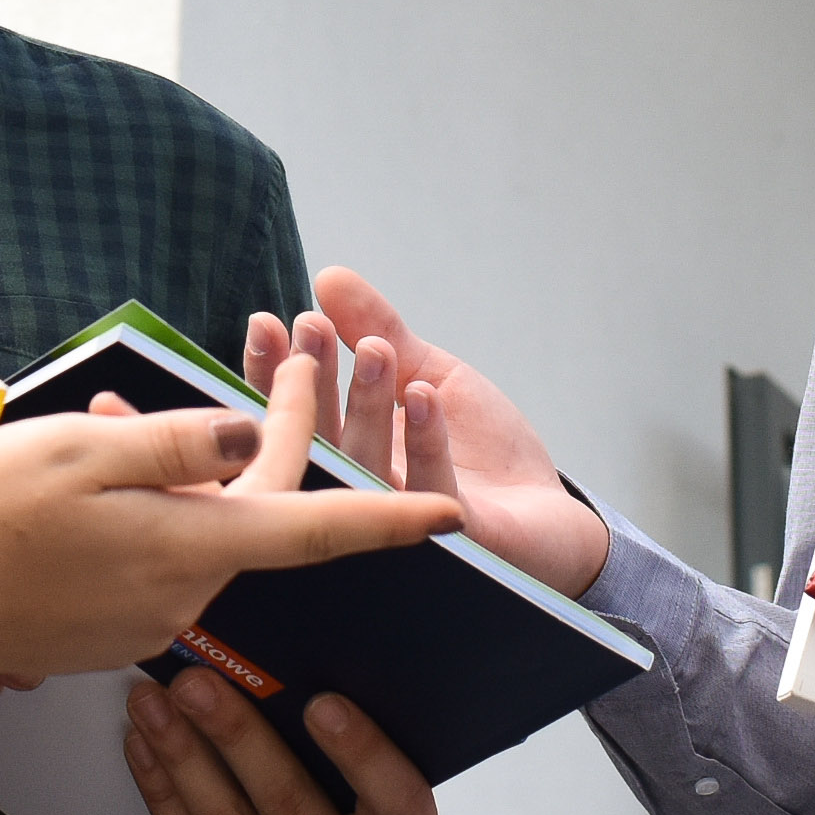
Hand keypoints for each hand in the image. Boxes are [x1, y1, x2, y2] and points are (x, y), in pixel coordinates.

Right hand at [0, 351, 457, 681]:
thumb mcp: (82, 452)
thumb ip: (177, 444)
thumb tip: (246, 435)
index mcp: (190, 546)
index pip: (315, 529)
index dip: (388, 517)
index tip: (451, 515)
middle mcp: (182, 596)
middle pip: (257, 515)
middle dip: (279, 441)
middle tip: (295, 356)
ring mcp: (142, 622)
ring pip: (198, 533)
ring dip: (195, 478)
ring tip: (138, 417)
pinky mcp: (105, 633)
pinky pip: (152, 562)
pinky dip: (148, 516)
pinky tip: (95, 482)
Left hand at [125, 666, 445, 814]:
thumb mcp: (386, 814)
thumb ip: (359, 764)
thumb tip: (285, 676)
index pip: (397, 801)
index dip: (361, 753)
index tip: (321, 703)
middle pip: (289, 806)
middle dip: (234, 737)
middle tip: (194, 683)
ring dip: (181, 759)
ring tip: (151, 705)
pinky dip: (163, 797)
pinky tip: (144, 750)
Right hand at [280, 267, 609, 599]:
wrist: (546, 510)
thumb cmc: (481, 448)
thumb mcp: (430, 372)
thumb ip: (379, 329)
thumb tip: (328, 276)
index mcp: (348, 447)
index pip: (296, 412)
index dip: (275, 371)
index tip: (268, 322)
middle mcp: (361, 487)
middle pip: (321, 440)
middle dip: (313, 382)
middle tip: (312, 328)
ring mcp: (400, 518)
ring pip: (368, 467)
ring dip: (367, 405)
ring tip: (375, 353)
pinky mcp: (449, 538)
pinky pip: (430, 490)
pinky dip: (425, 441)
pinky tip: (424, 396)